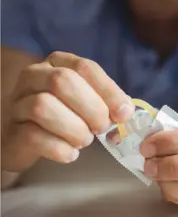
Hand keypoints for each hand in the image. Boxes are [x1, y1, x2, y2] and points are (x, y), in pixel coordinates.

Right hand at [1, 51, 134, 170]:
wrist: (25, 138)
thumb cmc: (64, 115)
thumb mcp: (86, 101)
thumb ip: (107, 101)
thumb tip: (127, 111)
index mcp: (58, 63)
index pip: (86, 67)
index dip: (109, 91)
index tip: (124, 113)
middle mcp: (34, 76)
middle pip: (63, 81)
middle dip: (92, 108)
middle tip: (101, 128)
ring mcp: (18, 102)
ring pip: (44, 106)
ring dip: (74, 129)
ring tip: (84, 141)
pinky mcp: (12, 130)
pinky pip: (34, 136)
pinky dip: (60, 148)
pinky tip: (70, 154)